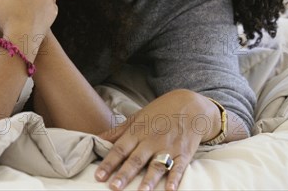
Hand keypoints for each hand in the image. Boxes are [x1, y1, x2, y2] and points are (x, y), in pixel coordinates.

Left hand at [95, 89, 218, 190]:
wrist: (190, 105)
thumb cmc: (159, 112)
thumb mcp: (136, 117)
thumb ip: (117, 131)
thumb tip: (97, 138)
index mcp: (138, 131)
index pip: (120, 149)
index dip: (109, 163)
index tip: (99, 176)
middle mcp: (152, 141)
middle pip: (136, 159)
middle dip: (124, 174)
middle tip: (114, 187)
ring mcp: (168, 147)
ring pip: (156, 166)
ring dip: (148, 180)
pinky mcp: (184, 153)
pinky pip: (179, 168)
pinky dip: (175, 179)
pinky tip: (170, 190)